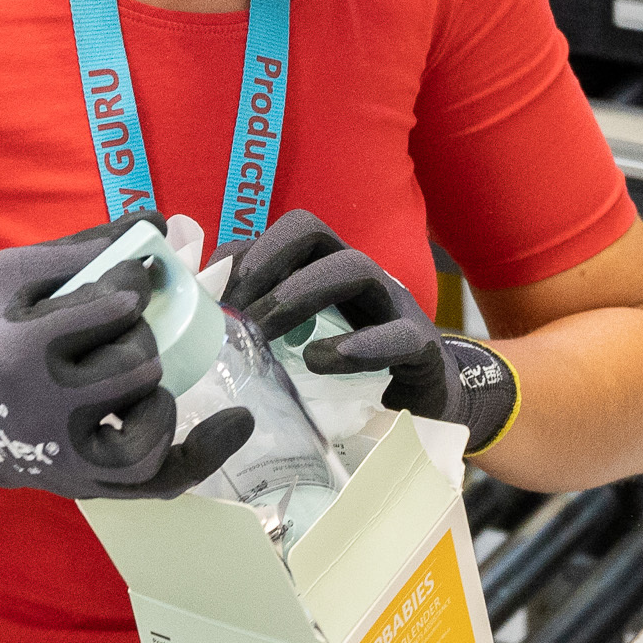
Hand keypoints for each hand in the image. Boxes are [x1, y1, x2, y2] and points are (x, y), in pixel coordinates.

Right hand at [0, 230, 251, 513]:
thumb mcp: (10, 273)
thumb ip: (83, 246)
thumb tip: (161, 220)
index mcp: (20, 353)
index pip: (108, 310)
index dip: (132, 282)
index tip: (132, 275)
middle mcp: (47, 414)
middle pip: (134, 364)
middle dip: (139, 334)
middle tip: (123, 325)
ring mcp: (69, 459)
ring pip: (149, 429)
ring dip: (155, 390)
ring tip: (140, 371)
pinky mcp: (87, 484)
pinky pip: (160, 479)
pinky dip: (203, 452)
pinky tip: (237, 420)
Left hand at [219, 211, 520, 454]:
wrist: (431, 410)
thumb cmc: (359, 374)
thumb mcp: (307, 346)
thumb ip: (268, 323)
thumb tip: (212, 306)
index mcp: (330, 272)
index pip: (289, 233)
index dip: (249, 253)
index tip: (214, 295)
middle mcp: (362, 278)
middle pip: (315, 232)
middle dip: (268, 262)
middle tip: (235, 309)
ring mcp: (396, 308)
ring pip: (357, 268)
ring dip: (301, 293)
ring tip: (266, 332)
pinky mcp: (423, 351)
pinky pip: (399, 335)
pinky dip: (360, 345)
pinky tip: (322, 360)